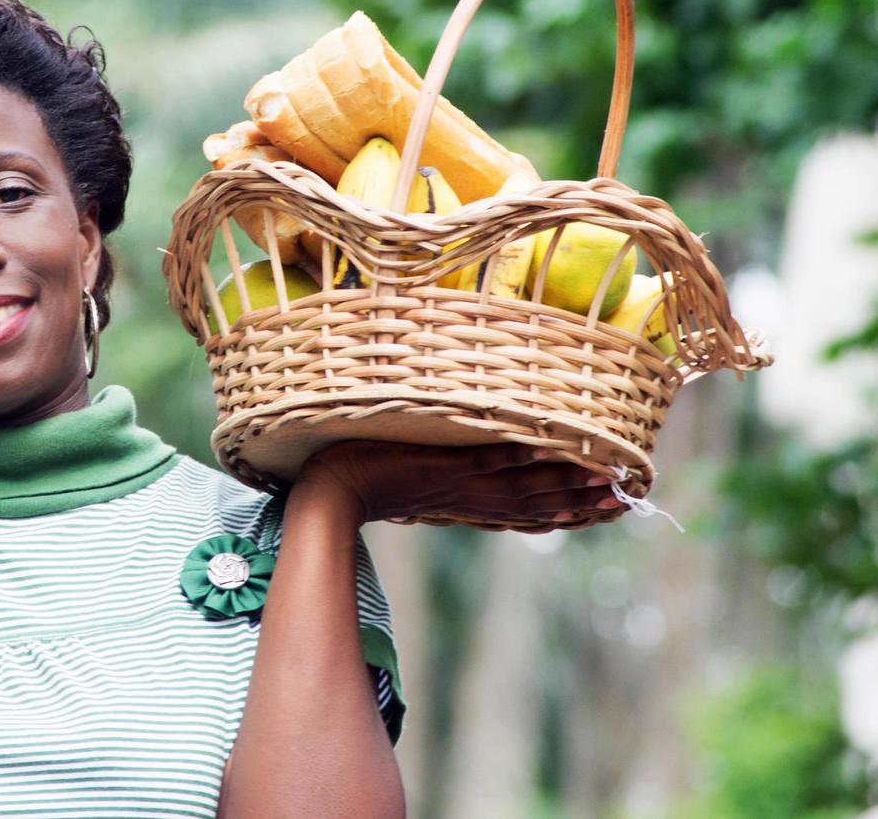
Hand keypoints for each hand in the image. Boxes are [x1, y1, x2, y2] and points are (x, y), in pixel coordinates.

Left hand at [292, 440, 622, 526]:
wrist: (329, 496)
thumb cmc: (361, 485)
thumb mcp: (411, 486)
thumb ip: (436, 481)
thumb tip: (450, 470)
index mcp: (465, 502)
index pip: (524, 506)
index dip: (565, 506)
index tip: (604, 503)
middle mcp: (468, 496)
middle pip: (535, 499)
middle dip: (580, 498)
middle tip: (625, 497)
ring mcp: (456, 481)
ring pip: (519, 482)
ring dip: (561, 479)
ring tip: (603, 480)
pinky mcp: (437, 465)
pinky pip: (480, 460)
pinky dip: (510, 455)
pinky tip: (539, 448)